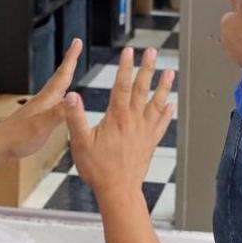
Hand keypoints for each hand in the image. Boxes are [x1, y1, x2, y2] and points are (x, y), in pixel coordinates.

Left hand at [0, 39, 81, 158]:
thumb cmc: (18, 138)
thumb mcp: (43, 125)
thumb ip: (59, 111)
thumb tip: (74, 96)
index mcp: (46, 100)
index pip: (62, 75)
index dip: (71, 59)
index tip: (77, 42)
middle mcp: (43, 100)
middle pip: (59, 77)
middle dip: (69, 62)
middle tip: (76, 48)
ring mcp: (39, 107)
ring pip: (56, 88)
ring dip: (64, 76)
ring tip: (70, 70)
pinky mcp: (36, 116)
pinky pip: (53, 100)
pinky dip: (60, 94)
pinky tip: (60, 100)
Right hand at [66, 47, 174, 199]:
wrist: (118, 191)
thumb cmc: (98, 169)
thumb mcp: (80, 143)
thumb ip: (75, 117)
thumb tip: (71, 96)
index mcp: (117, 118)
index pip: (122, 86)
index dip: (125, 67)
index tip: (128, 51)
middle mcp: (134, 122)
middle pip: (143, 89)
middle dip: (147, 68)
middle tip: (152, 52)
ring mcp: (144, 132)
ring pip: (157, 104)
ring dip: (163, 86)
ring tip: (170, 71)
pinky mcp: (149, 143)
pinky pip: (161, 124)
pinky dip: (167, 113)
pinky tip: (170, 105)